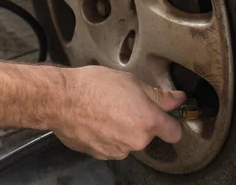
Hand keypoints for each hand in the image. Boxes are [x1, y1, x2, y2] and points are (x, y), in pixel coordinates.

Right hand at [54, 66, 185, 159]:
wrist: (60, 100)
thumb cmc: (91, 87)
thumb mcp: (129, 81)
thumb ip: (157, 95)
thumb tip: (176, 100)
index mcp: (147, 121)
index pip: (174, 132)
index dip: (172, 121)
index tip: (167, 114)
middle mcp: (135, 141)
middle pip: (148, 134)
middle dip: (140, 120)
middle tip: (125, 101)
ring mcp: (117, 151)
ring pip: (128, 140)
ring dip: (122, 128)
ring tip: (106, 109)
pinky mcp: (100, 154)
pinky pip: (111, 144)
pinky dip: (107, 135)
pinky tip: (95, 119)